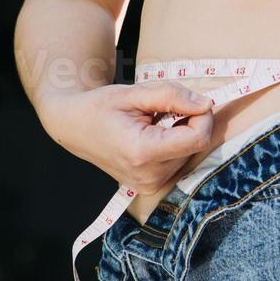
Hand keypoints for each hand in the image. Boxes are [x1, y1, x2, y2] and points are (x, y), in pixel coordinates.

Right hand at [46, 82, 215, 193]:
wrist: (74, 127)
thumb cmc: (100, 107)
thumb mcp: (134, 94)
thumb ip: (172, 96)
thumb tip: (205, 104)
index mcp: (142, 152)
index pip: (197, 138)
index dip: (202, 116)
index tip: (189, 101)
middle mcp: (148, 176)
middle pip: (195, 146)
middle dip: (190, 122)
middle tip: (163, 109)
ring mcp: (149, 185)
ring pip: (190, 153)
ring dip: (181, 133)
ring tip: (153, 123)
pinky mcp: (150, 186)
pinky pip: (179, 161)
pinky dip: (174, 144)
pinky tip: (154, 135)